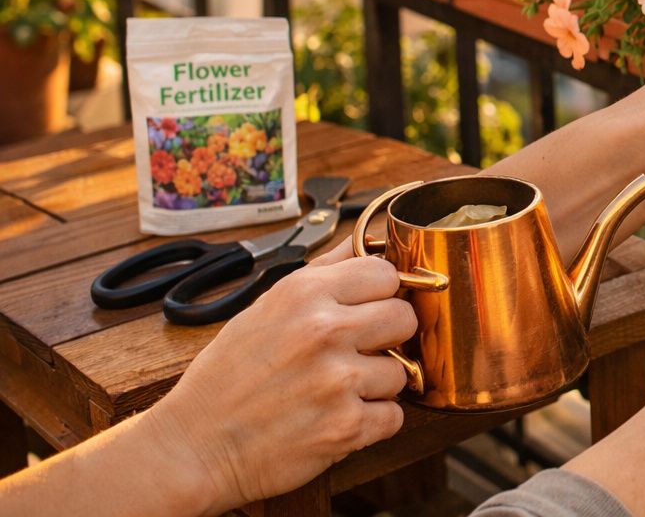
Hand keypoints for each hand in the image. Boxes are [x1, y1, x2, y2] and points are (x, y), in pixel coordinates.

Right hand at [149, 242, 417, 511]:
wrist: (192, 448)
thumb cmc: (225, 378)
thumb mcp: (264, 308)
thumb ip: (322, 273)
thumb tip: (364, 242)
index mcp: (304, 294)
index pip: (386, 272)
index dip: (381, 293)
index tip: (368, 310)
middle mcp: (325, 331)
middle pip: (405, 318)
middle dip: (388, 337)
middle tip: (357, 353)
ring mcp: (338, 380)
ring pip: (401, 371)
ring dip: (377, 386)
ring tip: (336, 392)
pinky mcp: (346, 428)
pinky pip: (394, 417)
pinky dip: (372, 423)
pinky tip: (337, 418)